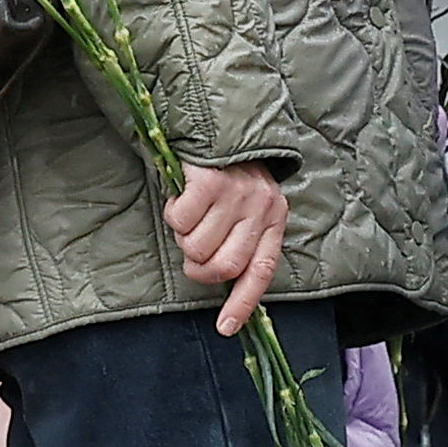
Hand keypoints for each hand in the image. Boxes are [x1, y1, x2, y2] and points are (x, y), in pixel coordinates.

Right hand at [163, 157, 293, 337]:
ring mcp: (235, 193)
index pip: (261, 270)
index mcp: (273, 217)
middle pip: (224, 266)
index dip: (243, 303)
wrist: (218, 118)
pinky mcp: (209, 181)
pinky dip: (173, 214)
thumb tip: (221, 280)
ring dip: (184, 237)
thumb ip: (241, 237)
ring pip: (196, 247)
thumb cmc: (228, 170)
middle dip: (199, 268)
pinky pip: (180, 221)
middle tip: (192, 252)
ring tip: (190, 214)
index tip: (225, 328)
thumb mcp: (248, 204)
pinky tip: (182, 196)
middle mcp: (260, 207)